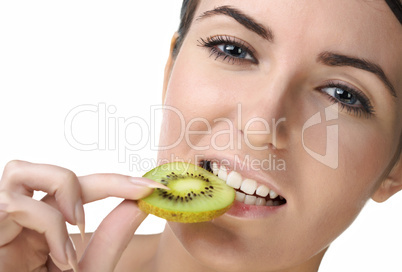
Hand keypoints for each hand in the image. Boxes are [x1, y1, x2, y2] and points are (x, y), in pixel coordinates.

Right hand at [0, 160, 164, 271]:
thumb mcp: (86, 271)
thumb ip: (110, 238)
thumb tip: (139, 205)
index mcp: (38, 229)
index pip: (76, 189)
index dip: (117, 181)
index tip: (153, 187)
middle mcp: (16, 223)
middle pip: (45, 170)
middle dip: (96, 180)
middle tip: (129, 201)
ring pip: (20, 172)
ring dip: (62, 191)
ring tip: (82, 227)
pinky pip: (13, 206)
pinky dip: (48, 224)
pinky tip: (62, 257)